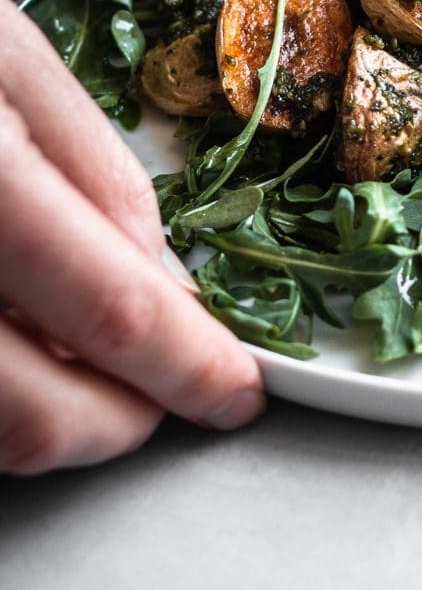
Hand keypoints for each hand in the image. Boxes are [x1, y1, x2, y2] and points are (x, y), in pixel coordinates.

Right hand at [0, 0, 263, 472]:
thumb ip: (90, 167)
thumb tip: (162, 284)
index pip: (108, 308)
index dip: (186, 368)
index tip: (232, 390)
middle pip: (31, 413)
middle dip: (119, 422)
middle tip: (165, 396)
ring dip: (43, 422)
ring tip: (83, 368)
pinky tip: (10, 348)